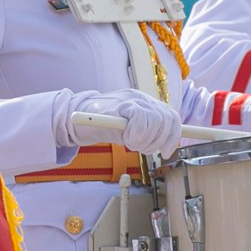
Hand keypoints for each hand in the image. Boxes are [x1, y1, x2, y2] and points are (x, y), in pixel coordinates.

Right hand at [63, 89, 183, 157]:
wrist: (77, 118)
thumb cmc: (104, 125)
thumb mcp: (129, 128)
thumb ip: (147, 130)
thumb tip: (167, 143)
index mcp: (146, 102)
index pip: (171, 117)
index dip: (173, 136)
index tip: (165, 152)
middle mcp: (141, 98)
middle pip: (166, 120)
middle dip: (158, 141)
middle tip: (143, 149)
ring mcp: (132, 99)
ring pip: (155, 121)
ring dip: (146, 140)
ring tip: (131, 143)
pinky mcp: (121, 105)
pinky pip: (141, 119)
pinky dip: (137, 134)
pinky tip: (126, 138)